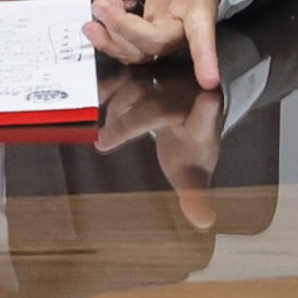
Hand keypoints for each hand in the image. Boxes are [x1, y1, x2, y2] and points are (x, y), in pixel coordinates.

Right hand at [93, 63, 225, 226]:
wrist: (184, 115)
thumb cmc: (189, 149)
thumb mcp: (193, 174)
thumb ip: (195, 196)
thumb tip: (204, 224)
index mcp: (202, 124)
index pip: (207, 117)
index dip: (207, 110)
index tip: (210, 99)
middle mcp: (183, 98)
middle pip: (158, 106)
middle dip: (130, 123)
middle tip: (103, 143)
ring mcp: (162, 82)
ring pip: (137, 88)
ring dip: (115, 110)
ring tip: (100, 138)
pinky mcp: (143, 74)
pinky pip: (122, 77)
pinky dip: (104, 88)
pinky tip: (87, 100)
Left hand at [97, 0, 228, 89]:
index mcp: (198, 7)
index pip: (203, 35)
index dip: (206, 58)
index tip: (209, 79)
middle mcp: (180, 27)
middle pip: (155, 44)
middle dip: (125, 29)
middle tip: (102, 6)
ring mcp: (161, 33)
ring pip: (137, 52)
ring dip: (112, 39)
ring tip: (94, 14)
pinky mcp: (144, 33)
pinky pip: (125, 46)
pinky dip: (108, 38)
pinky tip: (94, 22)